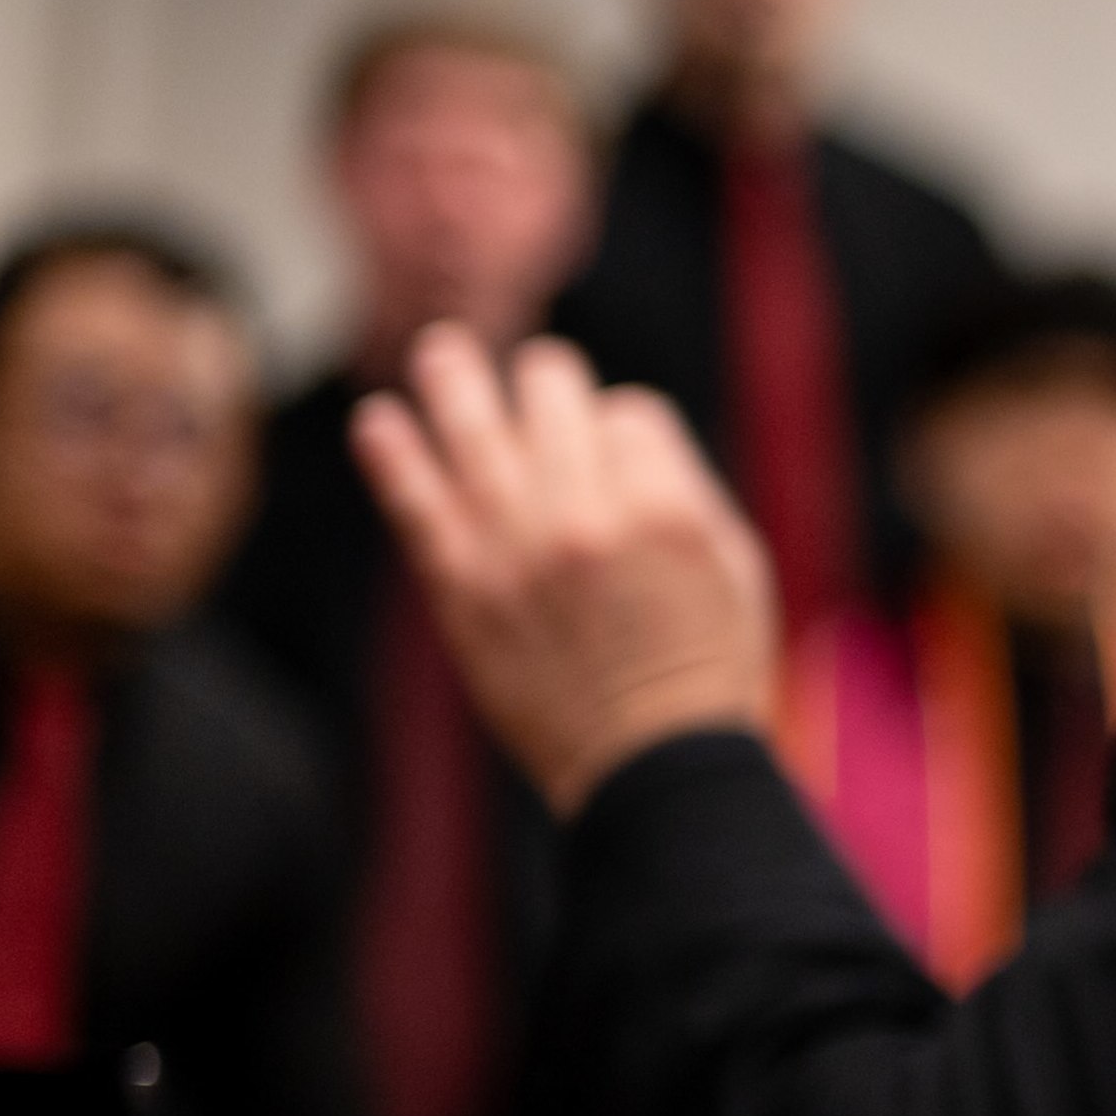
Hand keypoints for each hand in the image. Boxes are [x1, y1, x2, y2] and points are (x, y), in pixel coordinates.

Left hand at [352, 325, 777, 814]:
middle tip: (542, 380)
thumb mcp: (736, 563)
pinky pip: (417, 502)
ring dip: (456, 381)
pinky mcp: (463, 590)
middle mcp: (585, 516)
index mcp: (665, 507)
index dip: (624, 424)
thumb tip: (623, 430)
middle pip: (554, 399)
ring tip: (440, 351)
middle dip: (550, 383)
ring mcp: (516, 549)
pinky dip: (394, 456)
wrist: (650, 763)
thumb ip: (685, 488)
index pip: (628, 411)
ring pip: (477, 430)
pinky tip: (379, 420)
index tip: (622, 453)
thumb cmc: (706, 665)